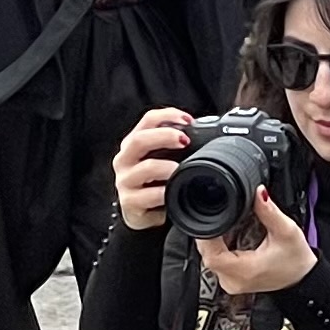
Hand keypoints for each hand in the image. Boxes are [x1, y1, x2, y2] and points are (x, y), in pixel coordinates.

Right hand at [112, 108, 192, 229]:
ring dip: (168, 167)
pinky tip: (173, 191)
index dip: (168, 115)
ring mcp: (125, 181)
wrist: (144, 214)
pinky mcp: (129, 202)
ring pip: (146, 168)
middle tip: (185, 141)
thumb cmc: (156, 181)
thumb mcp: (164, 158)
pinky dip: (165, 192)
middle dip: (166, 136)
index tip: (188, 120)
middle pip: (140, 139)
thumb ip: (176, 144)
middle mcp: (125, 159)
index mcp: (134, 143)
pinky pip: (149, 195)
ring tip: (181, 170)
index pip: (147, 120)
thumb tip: (204, 130)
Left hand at [196, 189, 316, 295]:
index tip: (214, 219)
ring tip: (230, 228)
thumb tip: (258, 193)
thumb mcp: (286, 231)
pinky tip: (232, 239)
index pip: (212, 256)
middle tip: (225, 219)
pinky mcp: (230, 281)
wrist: (301, 279)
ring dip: (216, 242)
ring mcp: (230, 283)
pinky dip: (220, 249)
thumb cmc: (296, 259)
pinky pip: (216, 263)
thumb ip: (269, 211)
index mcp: (245, 270)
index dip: (207, 237)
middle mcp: (233, 281)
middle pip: (207, 256)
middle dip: (212, 235)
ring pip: (209, 259)